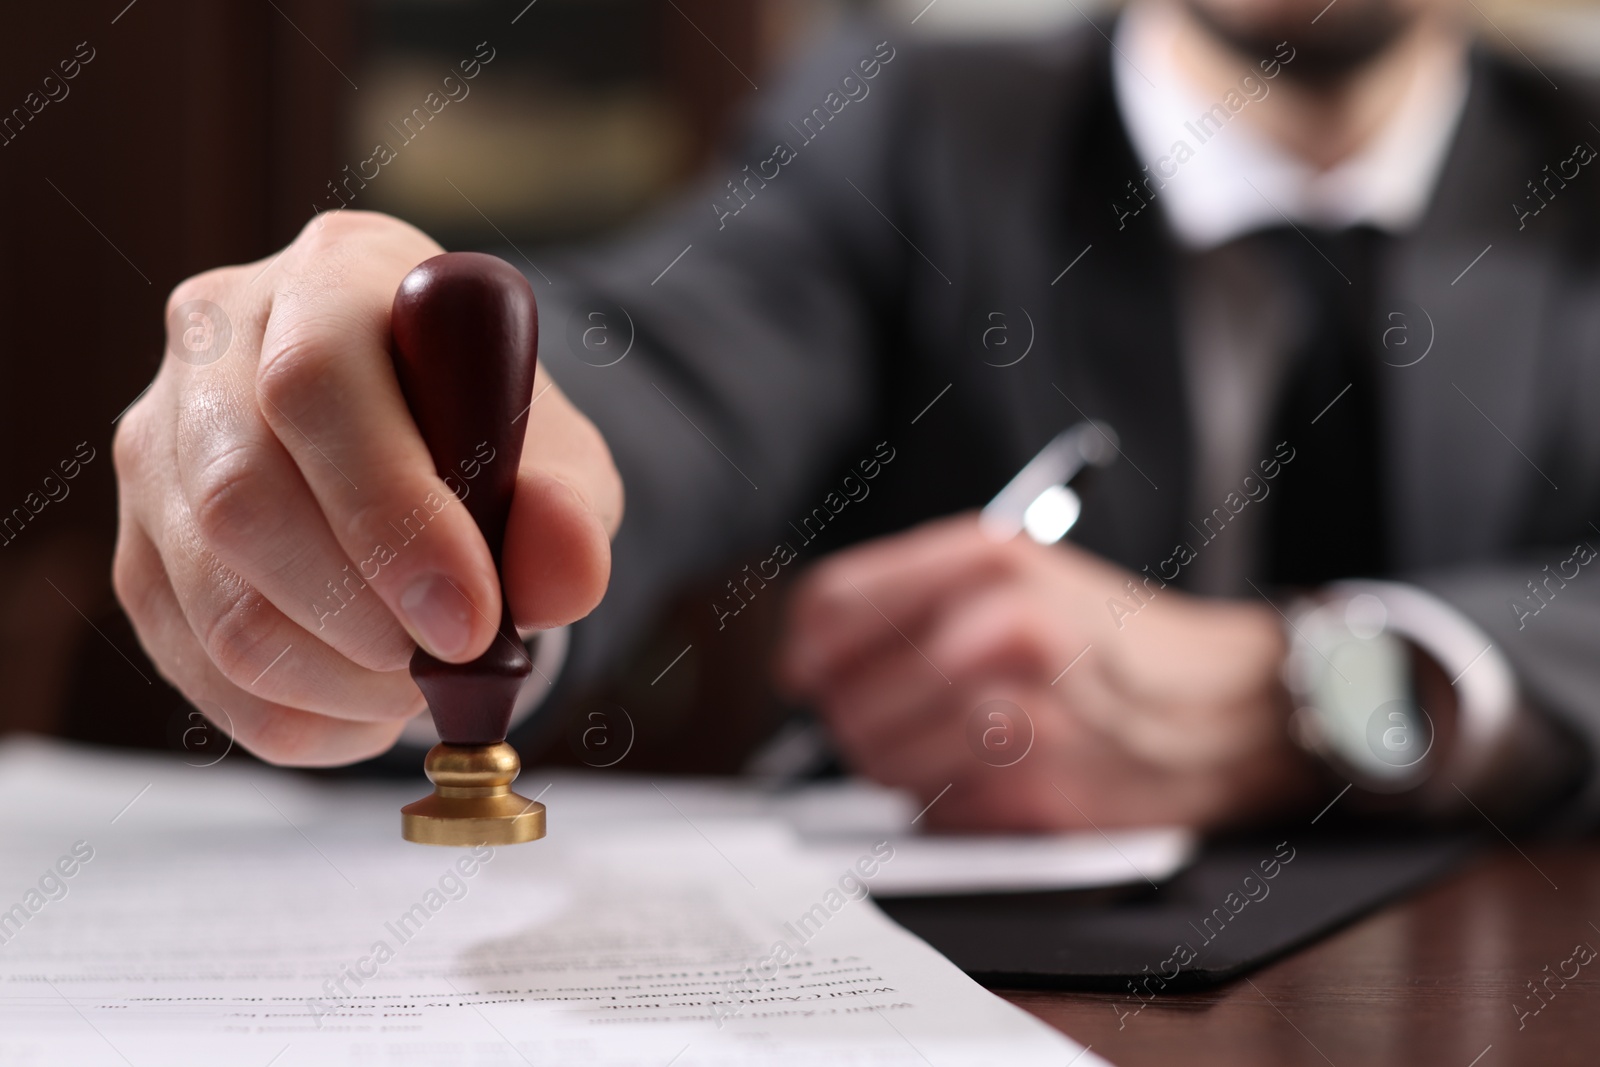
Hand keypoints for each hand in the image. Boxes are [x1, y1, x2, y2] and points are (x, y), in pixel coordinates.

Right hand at [114, 211, 621, 765]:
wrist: (432, 466)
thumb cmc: (494, 444)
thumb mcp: (561, 460)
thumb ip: (570, 508)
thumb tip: (563, 570)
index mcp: (334, 275)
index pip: (316, 384)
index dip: (392, 514)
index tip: (473, 618)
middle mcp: (215, 343)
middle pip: (242, 501)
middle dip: (364, 614)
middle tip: (453, 658)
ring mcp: (159, 449)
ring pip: (215, 603)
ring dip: (340, 676)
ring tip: (426, 675)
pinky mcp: (139, 552)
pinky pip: (201, 671)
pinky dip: (305, 715)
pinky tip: (373, 695)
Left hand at [778, 515, 1320, 830]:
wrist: (1232, 705)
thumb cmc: (1114, 638)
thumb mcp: (1022, 573)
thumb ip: (911, 595)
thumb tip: (805, 658)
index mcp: (991, 559)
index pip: (834, 605)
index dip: (805, 647)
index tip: (805, 670)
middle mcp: (1005, 628)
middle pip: (845, 694)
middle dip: (852, 715)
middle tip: (890, 714)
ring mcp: (1026, 714)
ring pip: (880, 761)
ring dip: (898, 764)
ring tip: (955, 741)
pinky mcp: (1043, 794)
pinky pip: (936, 811)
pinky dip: (948, 803)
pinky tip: (998, 772)